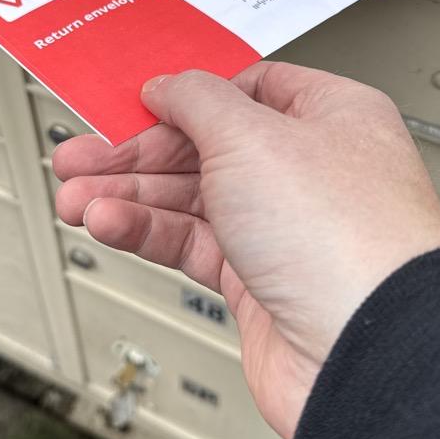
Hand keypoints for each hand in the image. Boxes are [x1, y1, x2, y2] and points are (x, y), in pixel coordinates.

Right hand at [53, 63, 439, 438]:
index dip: (185, 96)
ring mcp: (284, 229)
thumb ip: (198, 101)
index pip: (244, 90)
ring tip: (75, 199)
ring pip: (191, 200)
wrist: (364, 354)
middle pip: (205, 147)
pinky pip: (192, 244)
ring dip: (129, 197)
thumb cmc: (344, 238)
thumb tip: (169, 84)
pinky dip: (148, 232)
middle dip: (136, 154)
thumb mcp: (251, 137)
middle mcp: (310, 170)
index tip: (134, 104)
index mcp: (329, 117)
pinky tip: (109, 224)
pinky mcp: (260, 282)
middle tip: (79, 157)